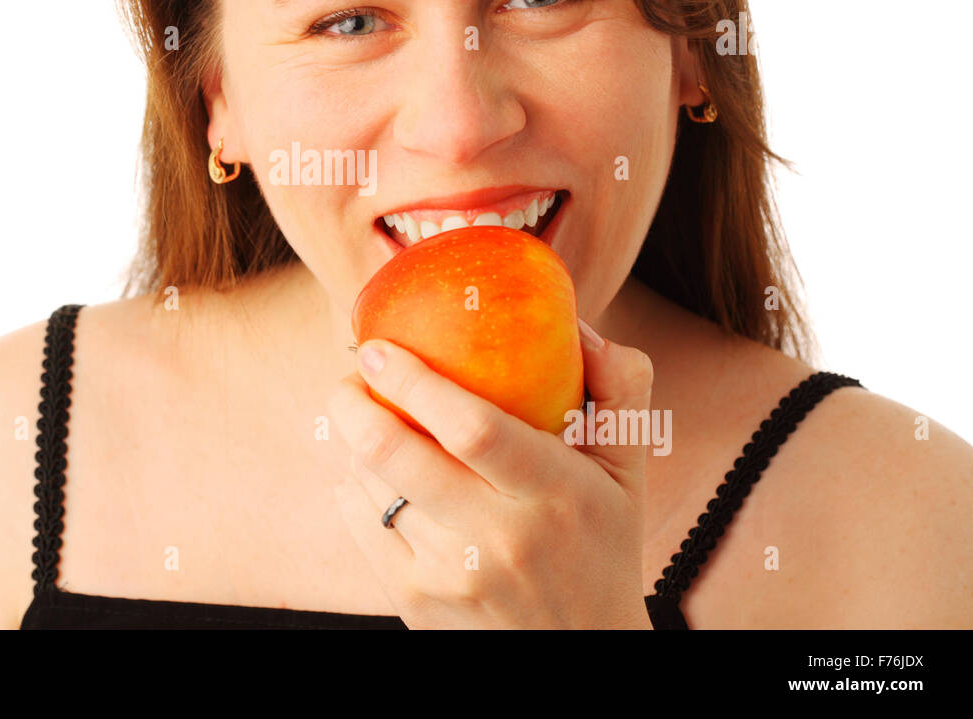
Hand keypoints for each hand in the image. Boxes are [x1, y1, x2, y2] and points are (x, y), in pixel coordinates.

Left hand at [325, 320, 653, 628]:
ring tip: (365, 418)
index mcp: (555, 492)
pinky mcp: (415, 601)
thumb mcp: (628, 471)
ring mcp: (452, 573)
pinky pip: (360, 524)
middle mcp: (500, 537)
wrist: (582, 654)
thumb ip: (620, 388)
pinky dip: (353, 486)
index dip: (415, 382)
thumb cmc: (601, 546)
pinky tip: (371, 472)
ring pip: (372, 486)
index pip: (473, 428)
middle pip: (398, 455)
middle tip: (349, 375)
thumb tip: (576, 323)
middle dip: (354, 402)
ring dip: (355, 442)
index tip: (381, 348)